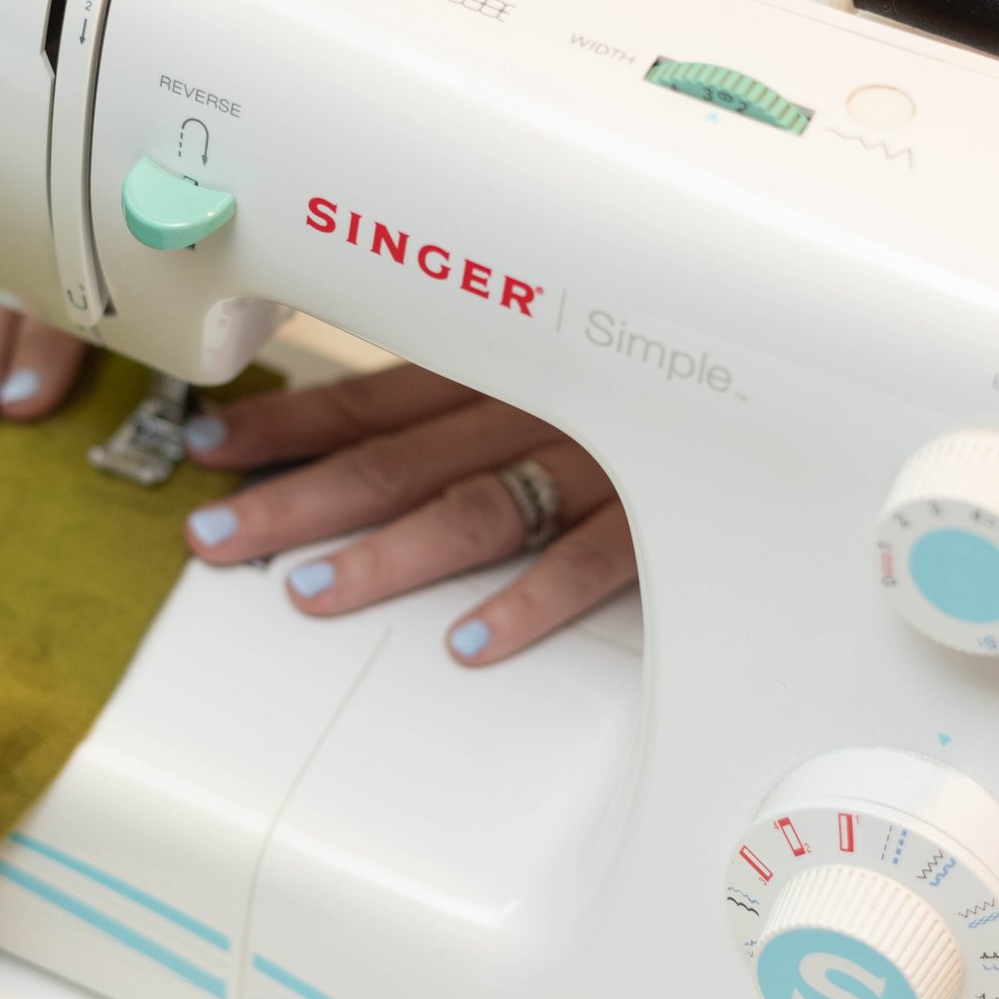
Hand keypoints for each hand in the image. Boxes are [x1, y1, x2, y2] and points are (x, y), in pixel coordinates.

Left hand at [180, 366, 635, 665]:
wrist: (787, 372)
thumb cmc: (662, 364)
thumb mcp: (552, 355)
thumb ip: (465, 387)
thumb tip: (356, 424)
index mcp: (503, 364)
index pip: (370, 397)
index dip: (284, 425)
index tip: (210, 450)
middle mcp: (536, 406)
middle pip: (394, 458)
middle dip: (293, 498)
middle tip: (215, 538)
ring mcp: (597, 463)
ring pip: (472, 506)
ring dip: (384, 553)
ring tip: (312, 591)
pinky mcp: (661, 521)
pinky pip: (588, 563)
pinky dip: (529, 602)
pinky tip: (470, 642)